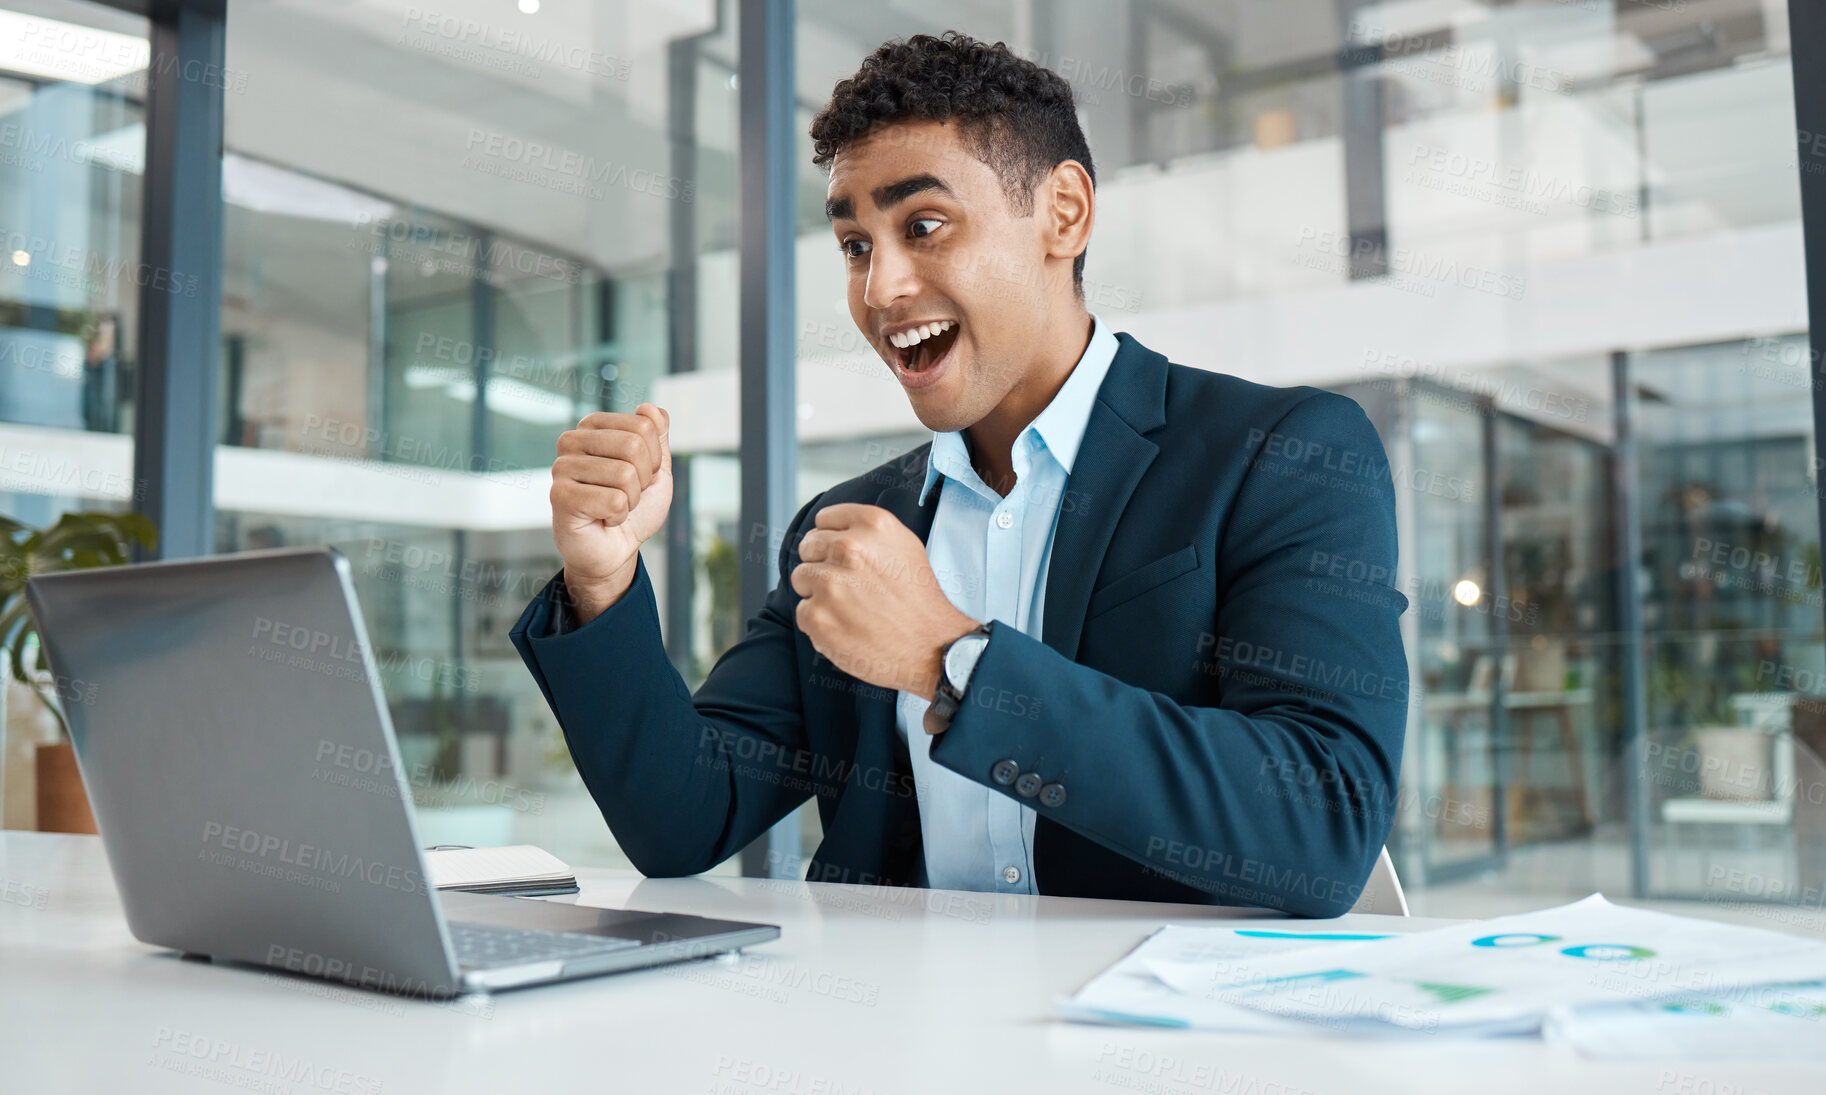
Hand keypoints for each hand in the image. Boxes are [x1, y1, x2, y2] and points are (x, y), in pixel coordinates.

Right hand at [549, 403, 671, 623]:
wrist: (615, 550)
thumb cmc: (632, 508)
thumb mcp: (656, 469)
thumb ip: (657, 436)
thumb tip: (651, 408)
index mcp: (593, 427)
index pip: (644, 425)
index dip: (654, 458)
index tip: (640, 476)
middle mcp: (571, 441)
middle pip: (634, 445)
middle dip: (644, 479)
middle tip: (627, 495)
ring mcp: (561, 467)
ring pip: (625, 475)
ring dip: (631, 500)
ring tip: (612, 507)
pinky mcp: (559, 496)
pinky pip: (614, 500)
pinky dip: (619, 516)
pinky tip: (603, 519)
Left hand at [791, 503, 979, 698]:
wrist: (932, 646)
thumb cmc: (919, 601)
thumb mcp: (904, 546)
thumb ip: (867, 532)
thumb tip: (832, 531)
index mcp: (872, 525)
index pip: (824, 520)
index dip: (833, 540)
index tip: (845, 558)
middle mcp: (849, 548)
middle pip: (809, 546)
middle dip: (823, 565)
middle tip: (850, 587)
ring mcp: (830, 582)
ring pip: (801, 578)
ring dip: (818, 593)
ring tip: (850, 607)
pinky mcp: (817, 615)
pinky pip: (802, 611)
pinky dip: (819, 622)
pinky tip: (845, 626)